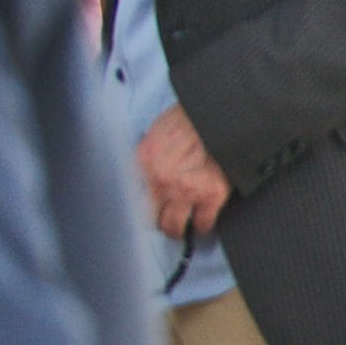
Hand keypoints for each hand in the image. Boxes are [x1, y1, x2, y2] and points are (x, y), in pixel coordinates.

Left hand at [137, 106, 232, 240]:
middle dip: (154, 220)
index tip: (139, 211)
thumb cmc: (186, 121)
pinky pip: (204, 223)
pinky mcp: (212, 194)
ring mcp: (186, 190)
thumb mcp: (153, 136)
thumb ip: (144, 160)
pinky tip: (202, 222)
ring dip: (176, 229)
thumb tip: (137, 178)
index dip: (135, 207)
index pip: (127, 198)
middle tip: (161, 220)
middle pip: (148, 219)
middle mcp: (160, 181)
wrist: (218, 115)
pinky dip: (203, 226)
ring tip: (179, 226)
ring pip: (173, 227)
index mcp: (142, 164)